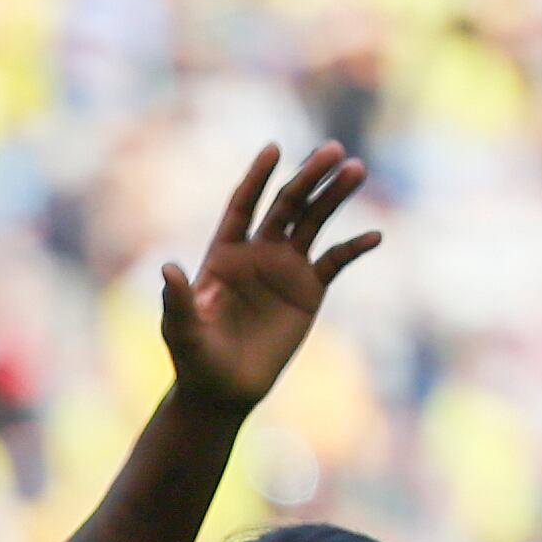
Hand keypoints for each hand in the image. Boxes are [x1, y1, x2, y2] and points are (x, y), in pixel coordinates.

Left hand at [159, 142, 377, 416]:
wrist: (225, 391)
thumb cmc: (196, 359)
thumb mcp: (182, 330)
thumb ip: (177, 299)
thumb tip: (167, 269)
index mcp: (226, 253)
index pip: (243, 205)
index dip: (257, 178)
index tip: (273, 150)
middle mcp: (258, 251)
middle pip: (286, 205)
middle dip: (308, 178)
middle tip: (333, 151)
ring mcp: (286, 268)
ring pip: (313, 222)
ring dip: (334, 196)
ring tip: (356, 170)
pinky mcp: (309, 289)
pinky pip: (335, 261)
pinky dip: (354, 247)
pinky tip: (374, 236)